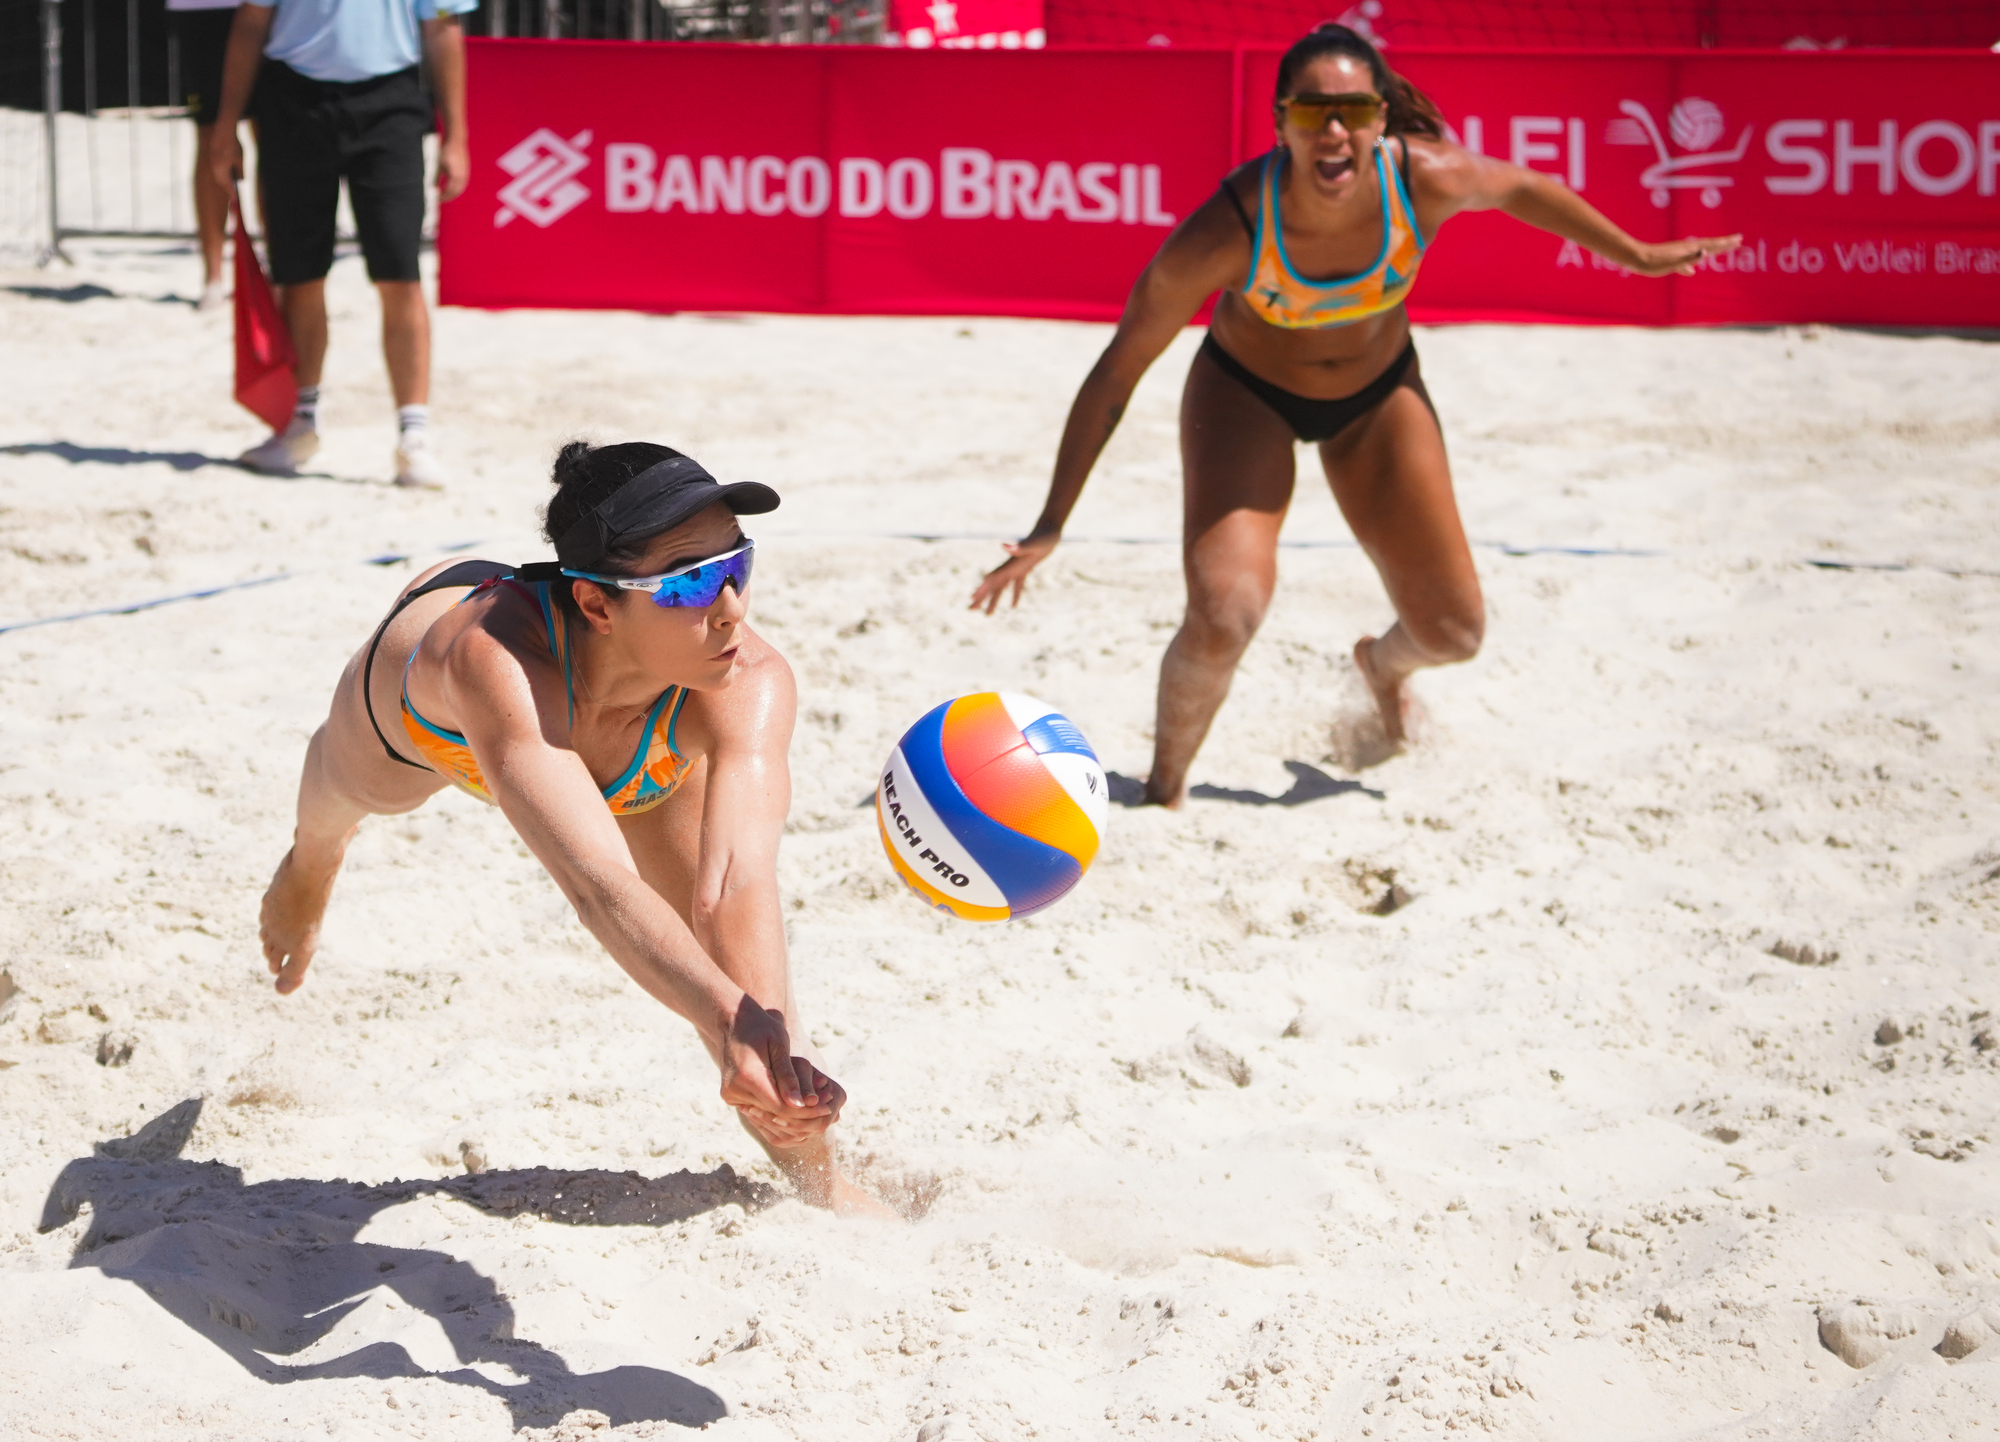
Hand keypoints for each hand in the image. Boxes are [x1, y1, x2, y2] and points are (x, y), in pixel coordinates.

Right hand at [210, 127, 243, 191]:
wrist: (223, 131)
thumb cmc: (233, 145)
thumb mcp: (240, 159)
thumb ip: (240, 171)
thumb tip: (241, 180)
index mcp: (222, 170)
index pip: (227, 186)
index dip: (231, 193)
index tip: (235, 199)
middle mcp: (215, 168)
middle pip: (221, 183)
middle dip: (227, 189)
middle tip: (233, 196)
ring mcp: (213, 163)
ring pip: (218, 176)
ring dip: (224, 182)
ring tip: (230, 188)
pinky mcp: (212, 158)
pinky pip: (217, 170)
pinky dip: (222, 175)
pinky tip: (226, 176)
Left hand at [436, 135, 469, 202]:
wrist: (456, 140)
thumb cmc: (446, 150)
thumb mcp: (438, 164)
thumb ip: (436, 176)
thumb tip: (432, 187)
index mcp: (456, 176)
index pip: (449, 191)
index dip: (443, 196)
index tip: (436, 199)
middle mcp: (463, 177)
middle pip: (456, 192)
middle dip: (448, 197)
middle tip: (440, 199)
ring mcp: (466, 174)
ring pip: (459, 189)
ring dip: (452, 193)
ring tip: (445, 195)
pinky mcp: (466, 172)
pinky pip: (461, 184)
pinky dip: (456, 188)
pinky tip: (449, 186)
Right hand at [713, 996, 843, 1144]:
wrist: (734, 1020)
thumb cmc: (762, 1027)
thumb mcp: (779, 1046)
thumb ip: (788, 1076)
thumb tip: (799, 1104)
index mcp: (747, 1077)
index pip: (781, 1107)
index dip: (806, 1111)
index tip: (828, 1107)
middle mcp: (734, 1090)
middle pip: (775, 1114)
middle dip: (803, 1113)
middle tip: (828, 1107)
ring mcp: (730, 1094)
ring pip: (767, 1114)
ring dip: (792, 1111)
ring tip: (817, 1103)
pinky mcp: (730, 1095)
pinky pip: (759, 1108)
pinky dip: (778, 1107)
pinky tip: (797, 1100)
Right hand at [969, 533, 1057, 614]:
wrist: (1050, 528)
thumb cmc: (1043, 537)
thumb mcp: (1033, 543)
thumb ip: (1018, 546)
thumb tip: (1003, 545)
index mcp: (1010, 564)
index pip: (992, 579)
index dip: (982, 589)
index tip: (972, 599)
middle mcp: (1010, 567)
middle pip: (993, 585)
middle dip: (982, 597)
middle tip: (971, 610)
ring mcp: (1017, 568)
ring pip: (1002, 587)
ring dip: (994, 600)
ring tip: (988, 614)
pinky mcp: (1025, 568)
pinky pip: (1017, 584)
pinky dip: (1014, 594)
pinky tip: (1013, 606)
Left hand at [1626, 234, 1741, 276]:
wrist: (1636, 259)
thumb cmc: (1654, 263)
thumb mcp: (1672, 262)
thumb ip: (1688, 258)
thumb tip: (1704, 252)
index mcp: (1689, 249)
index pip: (1711, 245)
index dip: (1725, 244)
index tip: (1738, 239)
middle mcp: (1686, 249)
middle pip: (1708, 245)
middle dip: (1723, 243)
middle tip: (1738, 239)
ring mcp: (1678, 253)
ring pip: (1699, 251)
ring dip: (1711, 250)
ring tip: (1720, 249)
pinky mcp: (1670, 260)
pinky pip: (1686, 261)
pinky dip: (1692, 264)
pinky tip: (1691, 271)